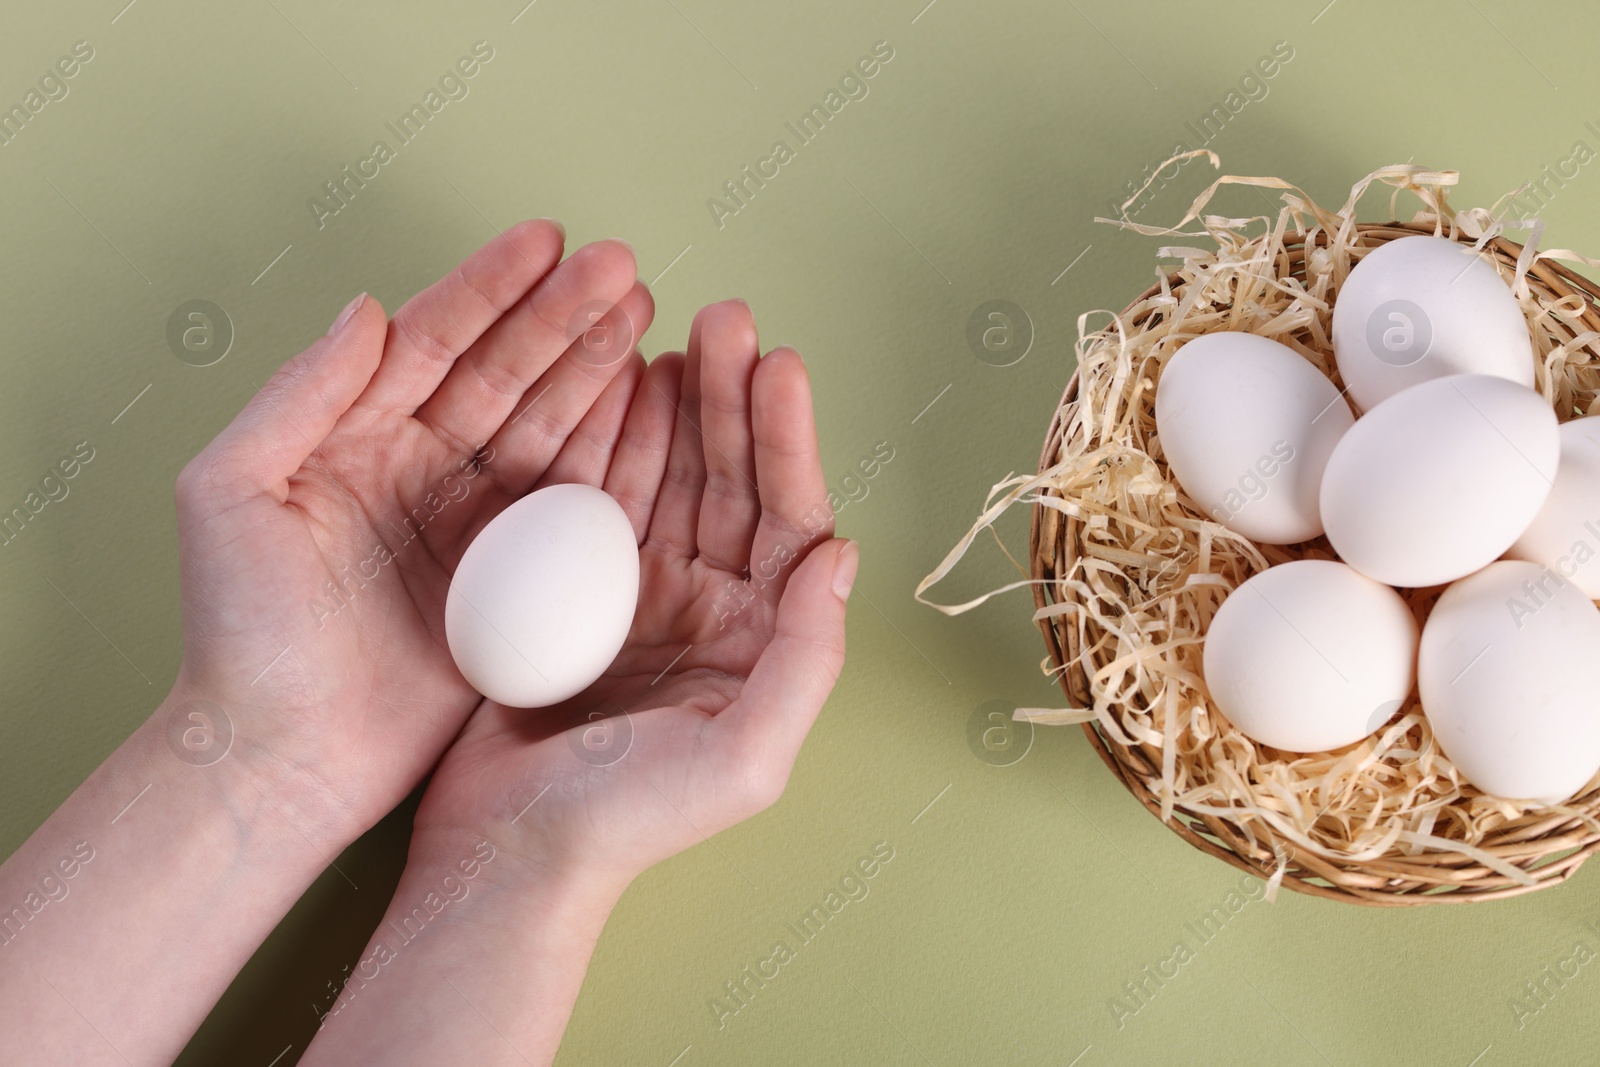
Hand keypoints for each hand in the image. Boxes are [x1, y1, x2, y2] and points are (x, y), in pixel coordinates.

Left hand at [171, 221, 652, 846]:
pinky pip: (574, 500)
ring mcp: (474, 523)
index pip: (431, 342)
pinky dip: (613, 449)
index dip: (489, 288)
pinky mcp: (517, 582)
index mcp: (354, 437)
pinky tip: (648, 402)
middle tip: (624, 267)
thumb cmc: (240, 635)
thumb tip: (365, 310)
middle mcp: (421, 468)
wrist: (284, 759)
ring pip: (547, 421)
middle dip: (563, 314)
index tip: (546, 241)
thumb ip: (299, 397)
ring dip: (597, 366)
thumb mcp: (230, 497)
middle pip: (504, 371)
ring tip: (645, 314)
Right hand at [409, 299, 856, 891]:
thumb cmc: (628, 823)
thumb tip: (843, 556)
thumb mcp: (746, 760)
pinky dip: (604, 435)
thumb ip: (808, 660)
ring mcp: (641, 590)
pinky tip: (610, 380)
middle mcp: (711, 607)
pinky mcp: (572, 586)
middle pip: (730, 482)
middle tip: (724, 316)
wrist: (504, 854)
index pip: (787, 523)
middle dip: (730, 399)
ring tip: (668, 328)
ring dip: (672, 402)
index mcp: (761, 642)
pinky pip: (595, 492)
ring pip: (666, 474)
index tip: (779, 365)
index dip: (786, 442)